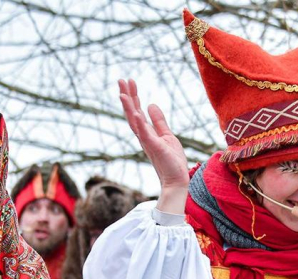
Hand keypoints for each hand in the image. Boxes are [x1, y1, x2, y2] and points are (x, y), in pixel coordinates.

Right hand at [118, 79, 188, 214]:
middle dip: (127, 96)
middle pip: (132, 113)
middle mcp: (143, 136)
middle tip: (121, 80)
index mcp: (146, 132)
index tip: (129, 81)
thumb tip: (151, 104)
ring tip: (123, 93)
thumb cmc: (172, 160)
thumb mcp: (167, 135)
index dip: (133, 96)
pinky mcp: (155, 148)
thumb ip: (159, 121)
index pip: (137, 111)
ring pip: (135, 122)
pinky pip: (146, 134)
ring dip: (129, 108)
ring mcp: (148, 142)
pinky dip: (141, 123)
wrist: (176, 179)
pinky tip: (138, 112)